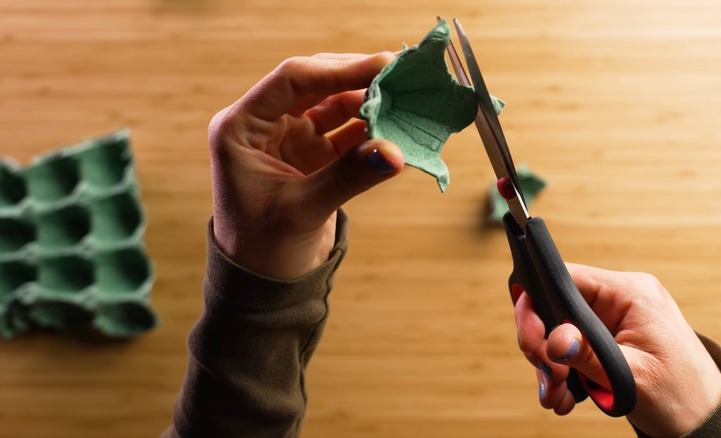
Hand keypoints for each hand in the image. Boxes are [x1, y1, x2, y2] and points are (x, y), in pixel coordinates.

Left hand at [208, 52, 403, 278]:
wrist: (262, 287)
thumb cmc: (262, 250)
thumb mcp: (302, 210)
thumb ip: (348, 177)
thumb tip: (395, 152)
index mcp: (241, 128)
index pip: (291, 80)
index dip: (338, 70)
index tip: (382, 65)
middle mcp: (264, 126)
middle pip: (315, 85)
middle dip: (357, 78)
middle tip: (400, 72)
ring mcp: (289, 140)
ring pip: (333, 106)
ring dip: (368, 101)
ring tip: (406, 96)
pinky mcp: (311, 158)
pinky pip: (345, 133)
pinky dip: (371, 129)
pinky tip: (398, 126)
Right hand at [515, 263, 720, 436]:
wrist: (705, 422)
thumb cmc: (682, 396)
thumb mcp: (633, 376)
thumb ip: (589, 354)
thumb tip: (554, 339)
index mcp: (630, 294)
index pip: (567, 278)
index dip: (537, 301)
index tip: (529, 337)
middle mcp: (621, 299)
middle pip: (557, 306)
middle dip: (542, 343)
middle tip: (546, 374)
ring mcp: (614, 319)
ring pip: (560, 330)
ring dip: (550, 364)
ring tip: (555, 395)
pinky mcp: (610, 338)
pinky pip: (573, 345)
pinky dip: (563, 371)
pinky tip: (563, 395)